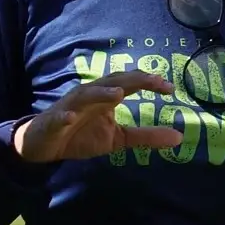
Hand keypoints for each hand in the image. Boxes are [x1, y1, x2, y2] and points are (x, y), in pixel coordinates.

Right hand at [14, 72, 182, 163]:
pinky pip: (59, 118)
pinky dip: (64, 116)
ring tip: (118, 94)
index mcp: (106, 96)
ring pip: (86, 95)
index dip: (149, 82)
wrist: (45, 144)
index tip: (170, 88)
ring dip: (101, 93)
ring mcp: (70, 107)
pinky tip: (71, 118)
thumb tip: (179, 138)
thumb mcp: (119, 138)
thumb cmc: (82, 135)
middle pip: (112, 82)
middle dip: (132, 80)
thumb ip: (146, 136)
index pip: (130, 83)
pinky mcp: (54, 122)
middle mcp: (90, 95)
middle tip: (154, 80)